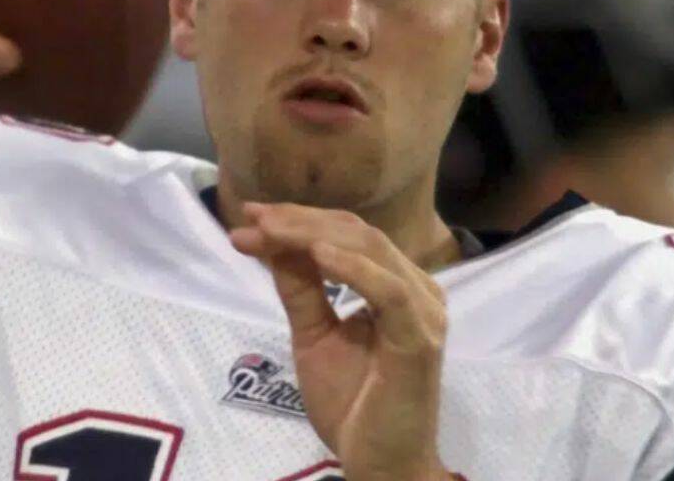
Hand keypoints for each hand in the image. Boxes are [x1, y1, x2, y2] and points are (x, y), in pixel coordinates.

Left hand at [230, 203, 451, 480]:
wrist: (378, 463)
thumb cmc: (351, 404)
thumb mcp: (313, 334)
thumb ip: (300, 288)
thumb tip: (272, 241)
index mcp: (396, 285)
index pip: (348, 235)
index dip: (300, 219)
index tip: (250, 217)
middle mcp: (416, 290)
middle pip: (356, 233)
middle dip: (298, 222)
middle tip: (251, 219)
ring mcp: (423, 312)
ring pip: (369, 250)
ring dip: (313, 235)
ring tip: (270, 230)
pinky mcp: (419, 339)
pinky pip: (388, 292)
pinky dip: (352, 268)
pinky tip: (317, 255)